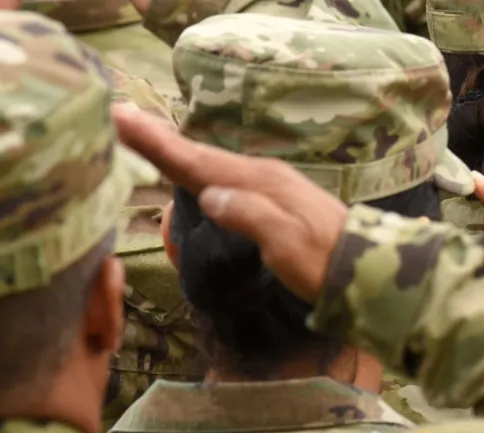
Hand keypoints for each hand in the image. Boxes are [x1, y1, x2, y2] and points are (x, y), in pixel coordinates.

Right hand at [112, 104, 346, 299]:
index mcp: (258, 182)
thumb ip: (250, 216)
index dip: (156, 144)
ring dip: (173, 146)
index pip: (197, 160)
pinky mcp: (272, 195)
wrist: (365, 266)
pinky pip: (223, 173)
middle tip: (117, 114)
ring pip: (209, 160)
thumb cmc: (323, 261)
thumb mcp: (287, 244)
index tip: (121, 119)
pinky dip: (197, 164)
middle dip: (157, 136)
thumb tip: (209, 194)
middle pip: (198, 153)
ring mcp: (267, 182)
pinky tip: (188, 165)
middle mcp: (260, 174)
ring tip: (139, 130)